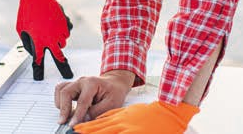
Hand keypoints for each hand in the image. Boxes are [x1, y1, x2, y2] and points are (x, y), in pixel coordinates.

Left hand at [16, 0, 72, 79]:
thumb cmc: (26, 12)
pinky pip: (66, 32)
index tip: (39, 78)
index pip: (38, 60)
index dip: (38, 71)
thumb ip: (27, 42)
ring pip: (62, 43)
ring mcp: (60, 31)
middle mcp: (51, 38)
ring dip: (57, 42)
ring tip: (49, 33)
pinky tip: (54, 24)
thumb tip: (33, 50)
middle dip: (63, 68)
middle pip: (59, 58)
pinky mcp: (65, 23)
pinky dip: (61, 31)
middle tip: (68, 75)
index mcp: (38, 41)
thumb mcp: (21, 29)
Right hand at [55, 71, 134, 125]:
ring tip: (65, 115)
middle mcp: (82, 81)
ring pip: (60, 90)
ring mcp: (76, 83)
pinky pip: (60, 90)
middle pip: (66, 92)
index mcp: (92, 83)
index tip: (73, 124)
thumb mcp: (112, 103)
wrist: (114, 83)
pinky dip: (59, 99)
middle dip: (64, 109)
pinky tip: (65, 108)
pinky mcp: (73, 87)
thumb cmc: (114, 92)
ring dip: (60, 104)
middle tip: (64, 121)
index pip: (82, 101)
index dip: (77, 115)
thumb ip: (97, 111)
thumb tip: (84, 119)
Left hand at [72, 101, 199, 133]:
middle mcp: (122, 123)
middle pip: (101, 129)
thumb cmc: (149, 113)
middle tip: (76, 133)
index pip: (99, 122)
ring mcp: (129, 130)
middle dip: (88, 132)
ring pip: (109, 133)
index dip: (87, 127)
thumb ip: (115, 114)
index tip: (77, 129)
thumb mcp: (129, 110)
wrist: (166, 113)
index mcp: (120, 117)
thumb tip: (101, 118)